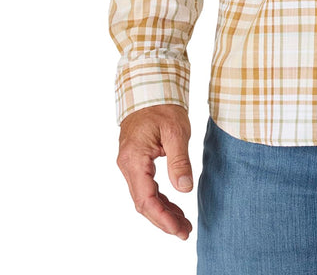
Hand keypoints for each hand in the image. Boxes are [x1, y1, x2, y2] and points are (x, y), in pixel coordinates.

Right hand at [117, 104, 193, 239]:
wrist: (150, 88)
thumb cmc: (163, 106)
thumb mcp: (176, 131)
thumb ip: (179, 161)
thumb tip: (184, 189)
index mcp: (134, 159)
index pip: (146, 198)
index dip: (162, 217)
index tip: (178, 229)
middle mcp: (128, 165)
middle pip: (143, 203)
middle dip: (163, 220)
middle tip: (185, 232)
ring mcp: (130, 164)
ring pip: (144, 197)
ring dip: (163, 212)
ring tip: (183, 224)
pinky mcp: (137, 162)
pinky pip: (146, 187)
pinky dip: (160, 199)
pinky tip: (174, 207)